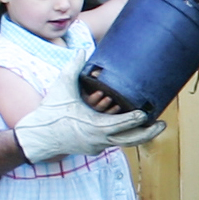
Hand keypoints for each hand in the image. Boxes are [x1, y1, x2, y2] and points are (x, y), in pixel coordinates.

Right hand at [13, 72, 158, 161]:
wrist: (36, 138)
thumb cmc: (50, 112)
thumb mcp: (62, 88)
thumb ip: (73, 68)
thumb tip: (82, 50)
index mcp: (94, 126)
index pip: (120, 125)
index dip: (135, 119)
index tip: (146, 112)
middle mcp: (99, 140)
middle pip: (130, 140)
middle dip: (148, 133)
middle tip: (162, 123)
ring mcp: (97, 147)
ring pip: (124, 143)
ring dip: (140, 136)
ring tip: (154, 125)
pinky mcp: (94, 149)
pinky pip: (114, 143)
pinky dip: (125, 136)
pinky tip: (135, 129)